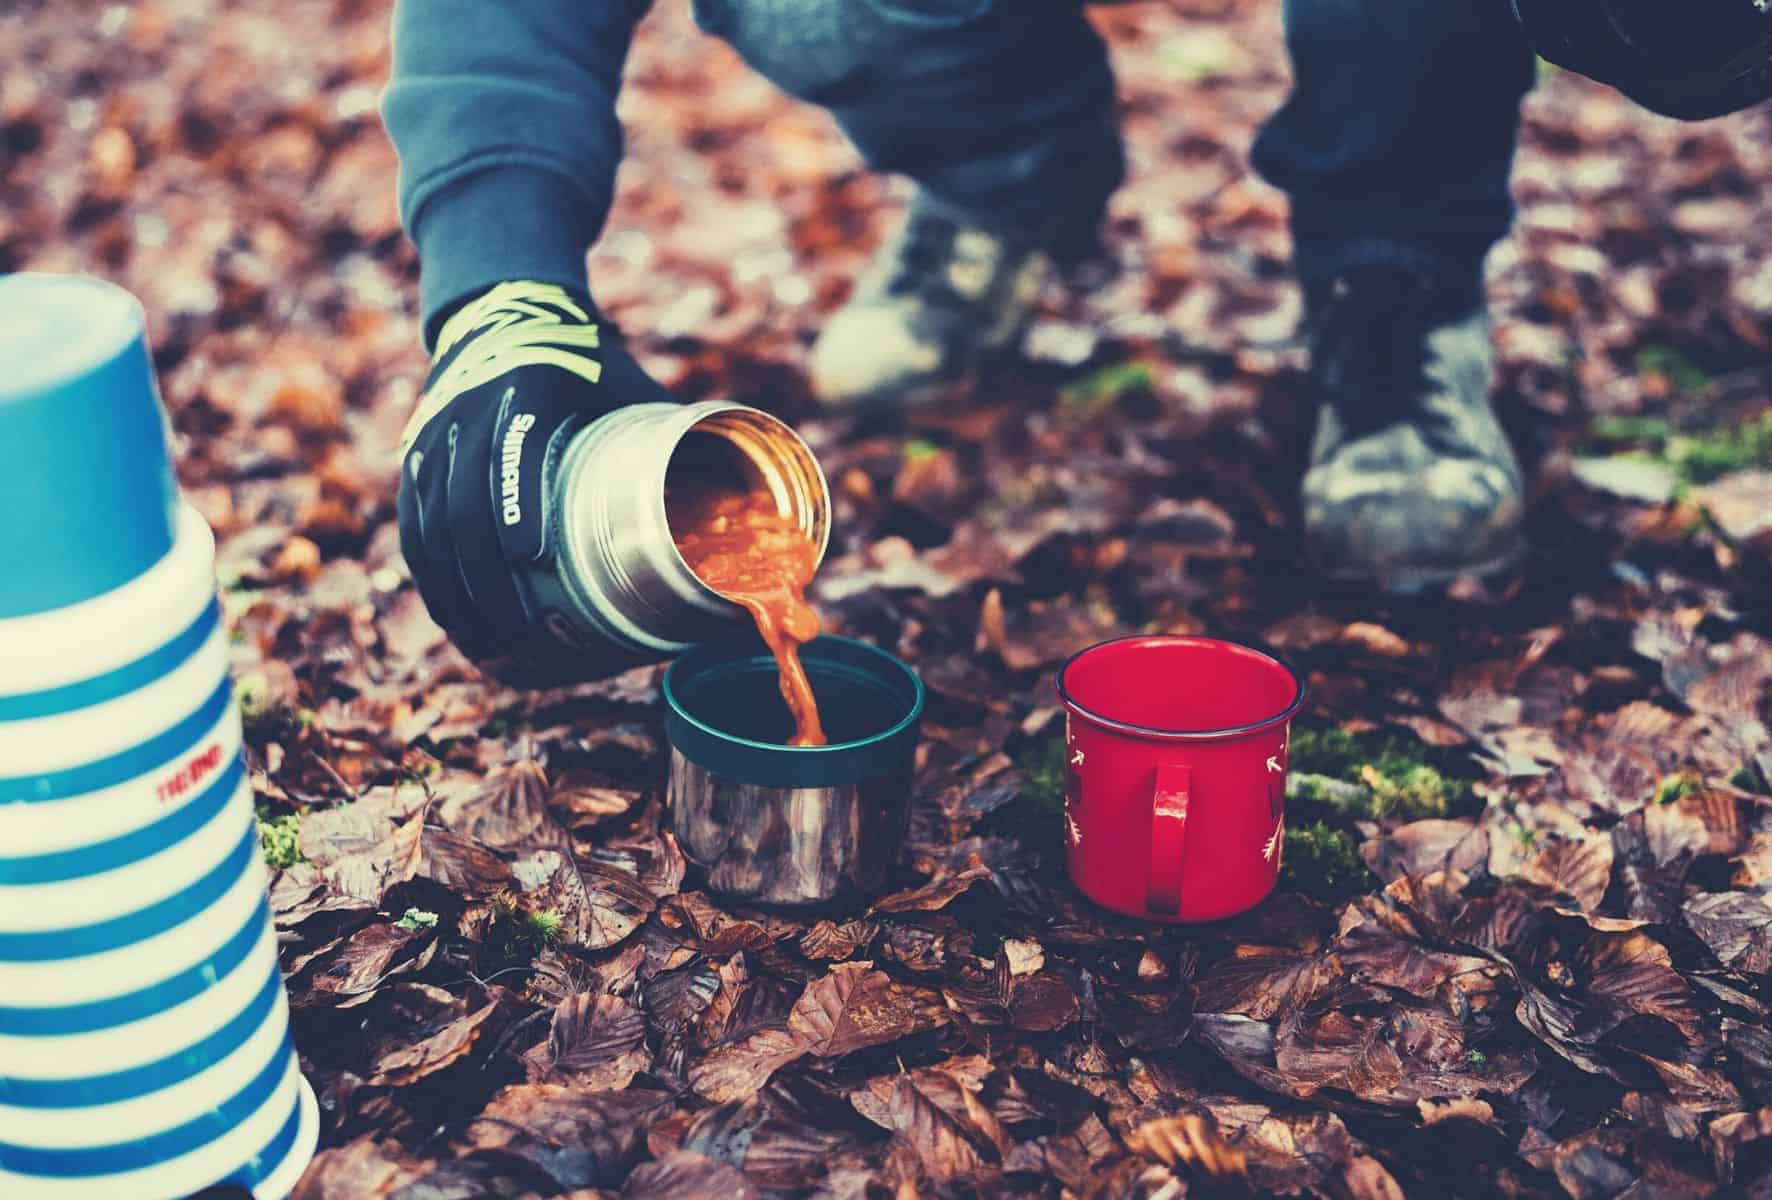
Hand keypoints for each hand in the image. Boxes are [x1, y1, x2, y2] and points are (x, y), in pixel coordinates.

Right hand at [396, 280, 674, 673]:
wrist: (508, 310)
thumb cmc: (590, 365)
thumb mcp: (632, 388)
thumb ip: (680, 442)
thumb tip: (750, 515)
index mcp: (529, 386)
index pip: (514, 446)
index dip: (517, 501)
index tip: (531, 556)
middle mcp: (469, 411)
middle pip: (462, 503)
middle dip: (486, 577)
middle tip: (521, 635)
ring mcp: (434, 436)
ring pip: (431, 524)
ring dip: (456, 592)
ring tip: (487, 648)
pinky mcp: (415, 459)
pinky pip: (414, 526)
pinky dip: (433, 578)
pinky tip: (456, 621)